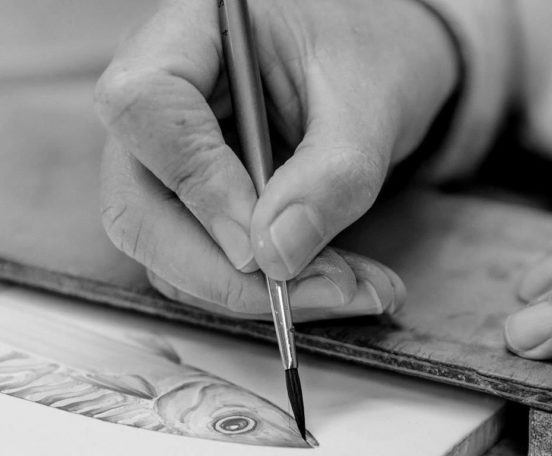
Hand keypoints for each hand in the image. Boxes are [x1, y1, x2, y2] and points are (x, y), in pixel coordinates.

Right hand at [95, 0, 458, 319]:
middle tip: (327, 290)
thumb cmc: (370, 59)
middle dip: (228, 273)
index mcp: (190, 34)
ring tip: (356, 289)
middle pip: (138, 208)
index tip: (263, 243)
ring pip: (170, 255)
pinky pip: (208, 268)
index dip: (200, 187)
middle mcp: (161, 103)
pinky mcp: (196, 208)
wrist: (381, 71)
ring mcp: (171, 163)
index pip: (146, 110)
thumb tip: (275, 258)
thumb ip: (329, 178)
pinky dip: (270, 291)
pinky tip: (338, 287)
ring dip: (259, 293)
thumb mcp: (367, 108)